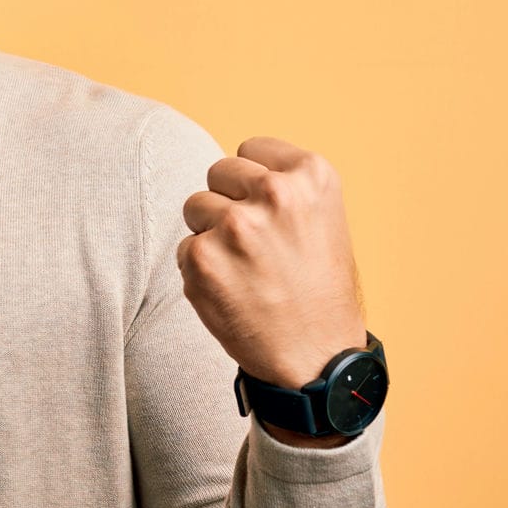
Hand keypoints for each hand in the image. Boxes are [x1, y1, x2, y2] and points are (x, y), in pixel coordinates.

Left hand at [176, 136, 367, 391]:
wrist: (317, 357)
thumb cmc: (318, 289)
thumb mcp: (322, 219)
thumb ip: (283, 184)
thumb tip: (230, 170)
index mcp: (312, 175)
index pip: (250, 150)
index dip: (253, 184)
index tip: (271, 214)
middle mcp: (275, 192)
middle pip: (218, 172)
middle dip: (229, 203)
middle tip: (256, 247)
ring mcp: (236, 224)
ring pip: (196, 207)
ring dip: (211, 235)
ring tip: (246, 269)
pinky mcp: (202, 258)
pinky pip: (185, 248)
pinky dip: (201, 270)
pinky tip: (233, 292)